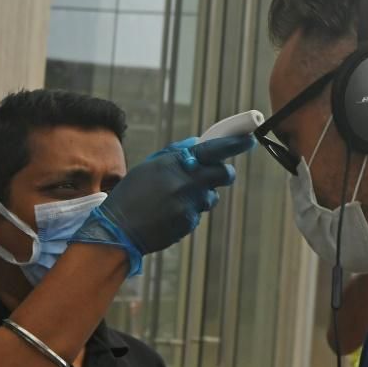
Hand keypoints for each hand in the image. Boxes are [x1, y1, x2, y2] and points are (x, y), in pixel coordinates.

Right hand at [71, 134, 255, 274]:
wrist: (118, 228)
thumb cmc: (131, 194)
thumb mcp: (149, 165)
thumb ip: (175, 153)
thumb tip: (198, 143)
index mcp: (176, 163)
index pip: (213, 149)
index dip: (234, 143)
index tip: (249, 138)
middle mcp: (186, 182)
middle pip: (223, 174)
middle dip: (224, 174)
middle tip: (218, 174)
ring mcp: (189, 204)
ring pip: (210, 197)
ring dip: (201, 196)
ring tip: (174, 199)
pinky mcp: (188, 223)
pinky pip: (197, 214)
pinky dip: (187, 213)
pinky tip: (167, 214)